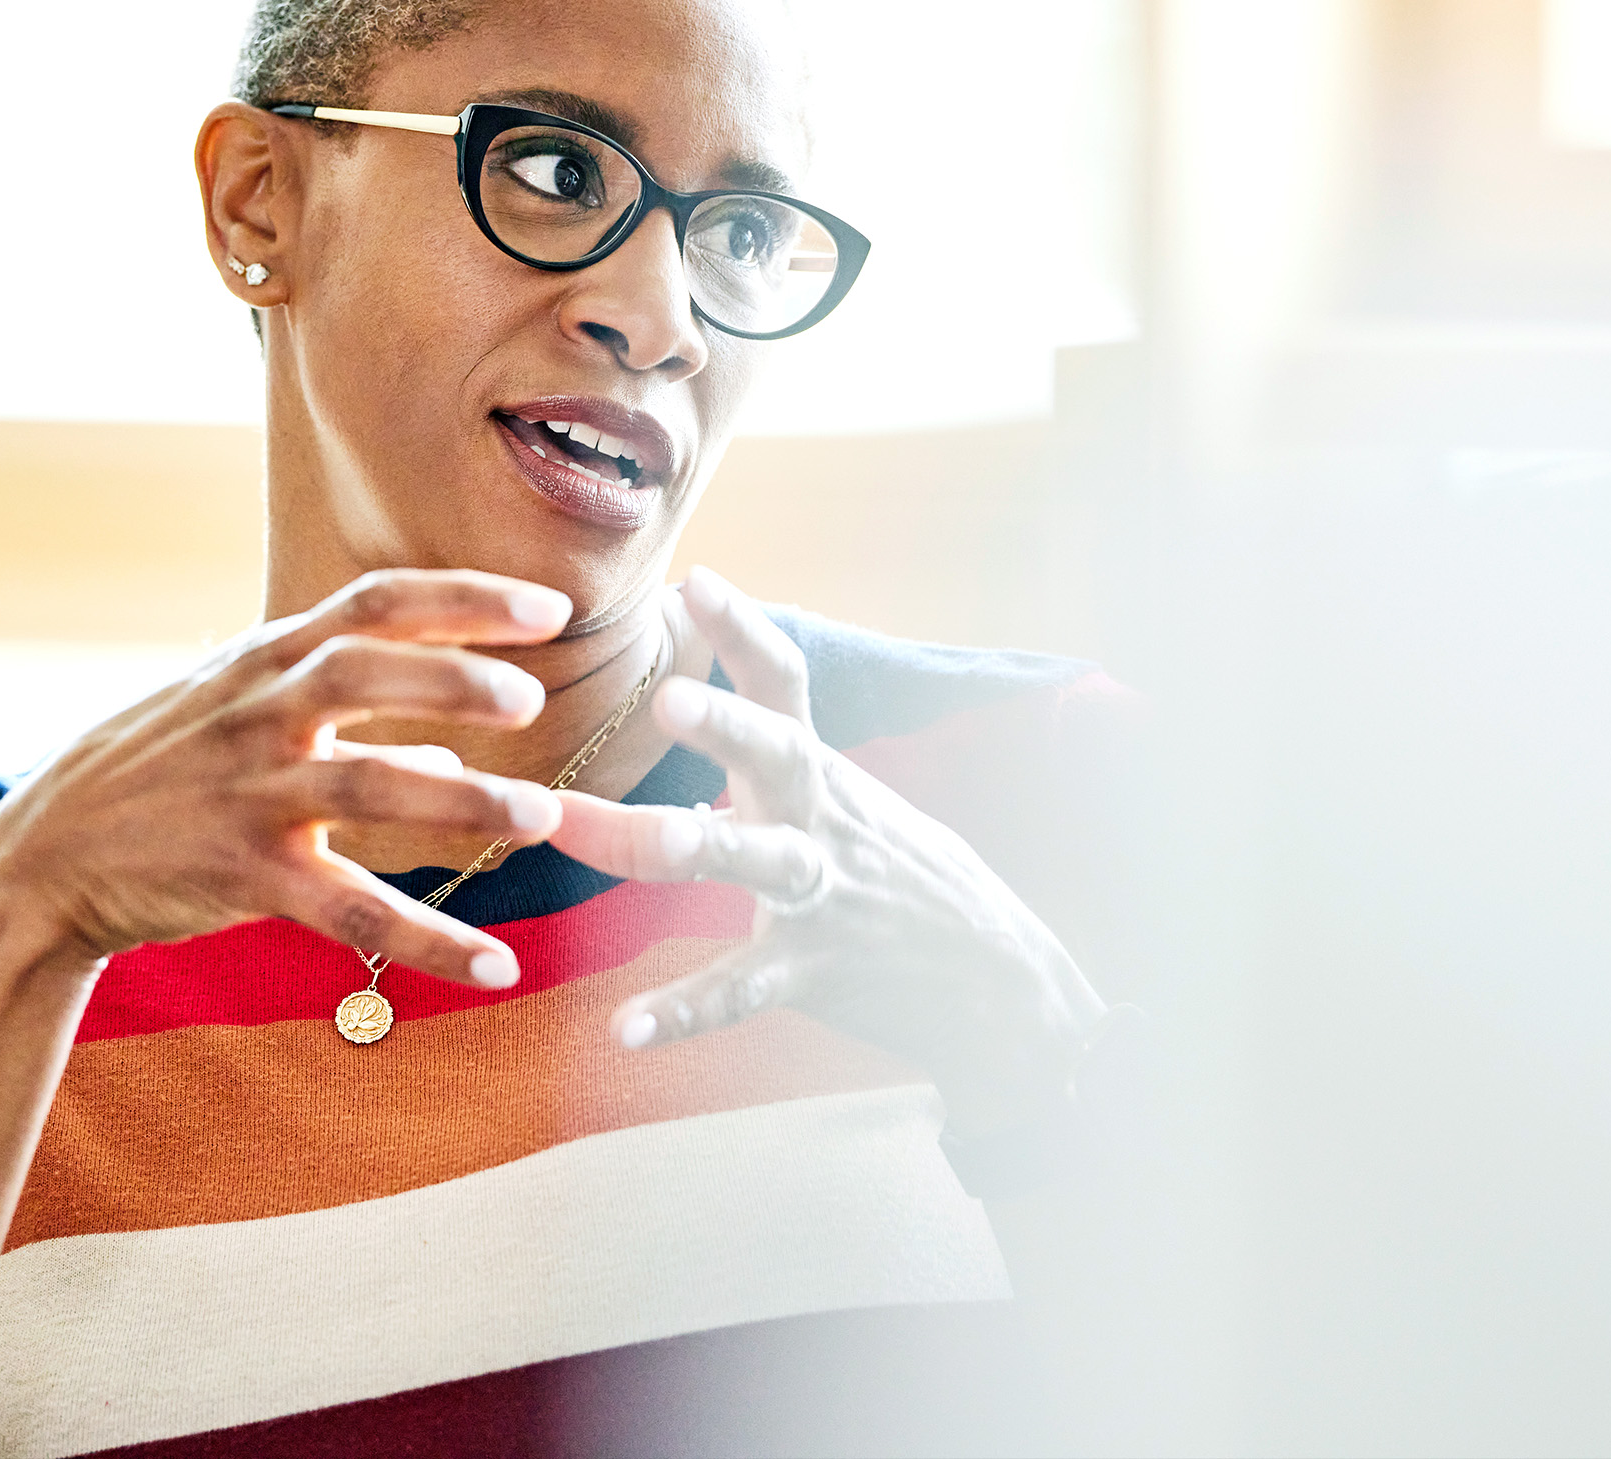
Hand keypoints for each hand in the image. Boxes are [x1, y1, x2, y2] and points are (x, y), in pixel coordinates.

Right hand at [0, 570, 573, 988]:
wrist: (44, 858)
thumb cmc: (159, 774)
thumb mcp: (237, 717)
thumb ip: (344, 726)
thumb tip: (447, 756)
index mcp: (265, 660)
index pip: (374, 603)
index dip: (464, 598)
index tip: (549, 610)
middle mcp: (258, 714)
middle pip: (361, 673)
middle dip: (451, 677)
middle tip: (531, 697)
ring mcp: (248, 794)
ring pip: (365, 789)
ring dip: (461, 802)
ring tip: (541, 817)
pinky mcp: (241, 876)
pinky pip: (349, 911)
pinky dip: (429, 940)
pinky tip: (495, 966)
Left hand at [551, 567, 1108, 1135]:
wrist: (997, 974)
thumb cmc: (897, 873)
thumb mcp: (839, 797)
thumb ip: (767, 755)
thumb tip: (687, 697)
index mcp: (818, 769)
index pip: (784, 682)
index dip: (742, 629)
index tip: (694, 580)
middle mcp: (819, 817)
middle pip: (776, 755)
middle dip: (724, 726)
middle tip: (669, 699)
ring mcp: (820, 891)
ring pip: (752, 860)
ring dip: (684, 842)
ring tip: (613, 835)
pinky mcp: (814, 967)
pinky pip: (742, 988)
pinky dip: (684, 1011)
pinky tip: (626, 1029)